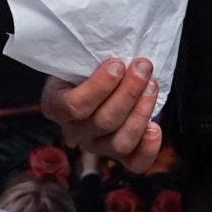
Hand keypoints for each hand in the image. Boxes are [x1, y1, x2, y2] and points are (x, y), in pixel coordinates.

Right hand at [40, 59, 162, 172]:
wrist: (91, 81)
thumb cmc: (84, 65)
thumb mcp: (76, 59)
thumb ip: (86, 57)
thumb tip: (115, 48)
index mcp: (55, 106)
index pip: (74, 105)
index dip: (99, 87)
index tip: (117, 63)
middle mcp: (73, 131)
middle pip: (103, 122)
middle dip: (129, 92)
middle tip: (143, 67)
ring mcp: (96, 146)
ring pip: (120, 142)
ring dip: (141, 113)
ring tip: (152, 86)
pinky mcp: (118, 155)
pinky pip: (134, 163)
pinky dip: (148, 149)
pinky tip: (156, 128)